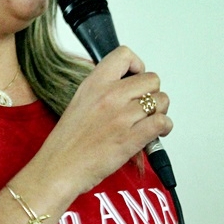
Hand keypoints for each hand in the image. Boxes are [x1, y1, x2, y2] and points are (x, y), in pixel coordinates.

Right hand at [32, 46, 172, 197]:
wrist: (59, 168)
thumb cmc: (67, 142)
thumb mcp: (80, 102)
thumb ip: (103, 90)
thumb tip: (127, 88)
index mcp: (94, 84)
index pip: (125, 55)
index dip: (137, 66)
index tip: (135, 78)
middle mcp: (109, 96)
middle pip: (152, 79)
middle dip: (152, 93)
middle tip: (144, 106)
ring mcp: (121, 116)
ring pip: (161, 100)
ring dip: (160, 112)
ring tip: (149, 121)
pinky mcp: (131, 138)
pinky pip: (162, 122)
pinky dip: (164, 127)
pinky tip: (156, 133)